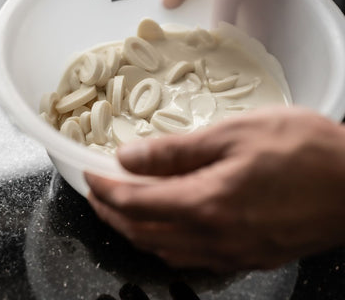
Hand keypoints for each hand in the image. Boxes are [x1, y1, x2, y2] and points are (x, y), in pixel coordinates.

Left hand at [86, 107, 344, 272]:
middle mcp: (214, 237)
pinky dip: (164, 242)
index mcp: (206, 203)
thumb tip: (130, 156)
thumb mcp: (232, 134)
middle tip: (96, 193)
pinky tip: (162, 228)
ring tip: (120, 209)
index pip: (135, 202)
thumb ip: (175, 151)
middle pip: (143, 232)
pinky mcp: (247, 255)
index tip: (89, 174)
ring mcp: (231, 252)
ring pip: (163, 249)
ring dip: (134, 230)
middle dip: (111, 213)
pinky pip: (191, 256)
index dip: (106, 189)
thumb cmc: (300, 149)